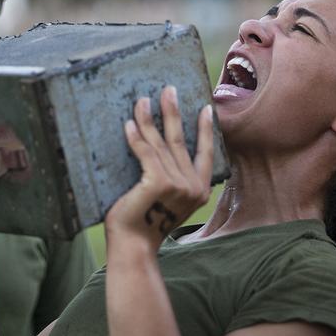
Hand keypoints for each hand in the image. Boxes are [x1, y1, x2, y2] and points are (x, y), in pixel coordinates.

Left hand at [104, 86, 213, 254]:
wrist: (134, 246)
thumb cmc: (144, 224)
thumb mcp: (166, 201)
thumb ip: (172, 180)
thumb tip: (159, 149)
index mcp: (200, 191)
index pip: (207, 153)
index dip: (205, 129)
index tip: (205, 108)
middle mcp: (193, 186)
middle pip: (181, 140)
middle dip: (173, 112)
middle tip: (168, 89)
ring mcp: (177, 185)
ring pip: (160, 143)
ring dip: (149, 119)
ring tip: (142, 101)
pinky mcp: (158, 183)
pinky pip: (145, 152)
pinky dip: (136, 137)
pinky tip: (129, 123)